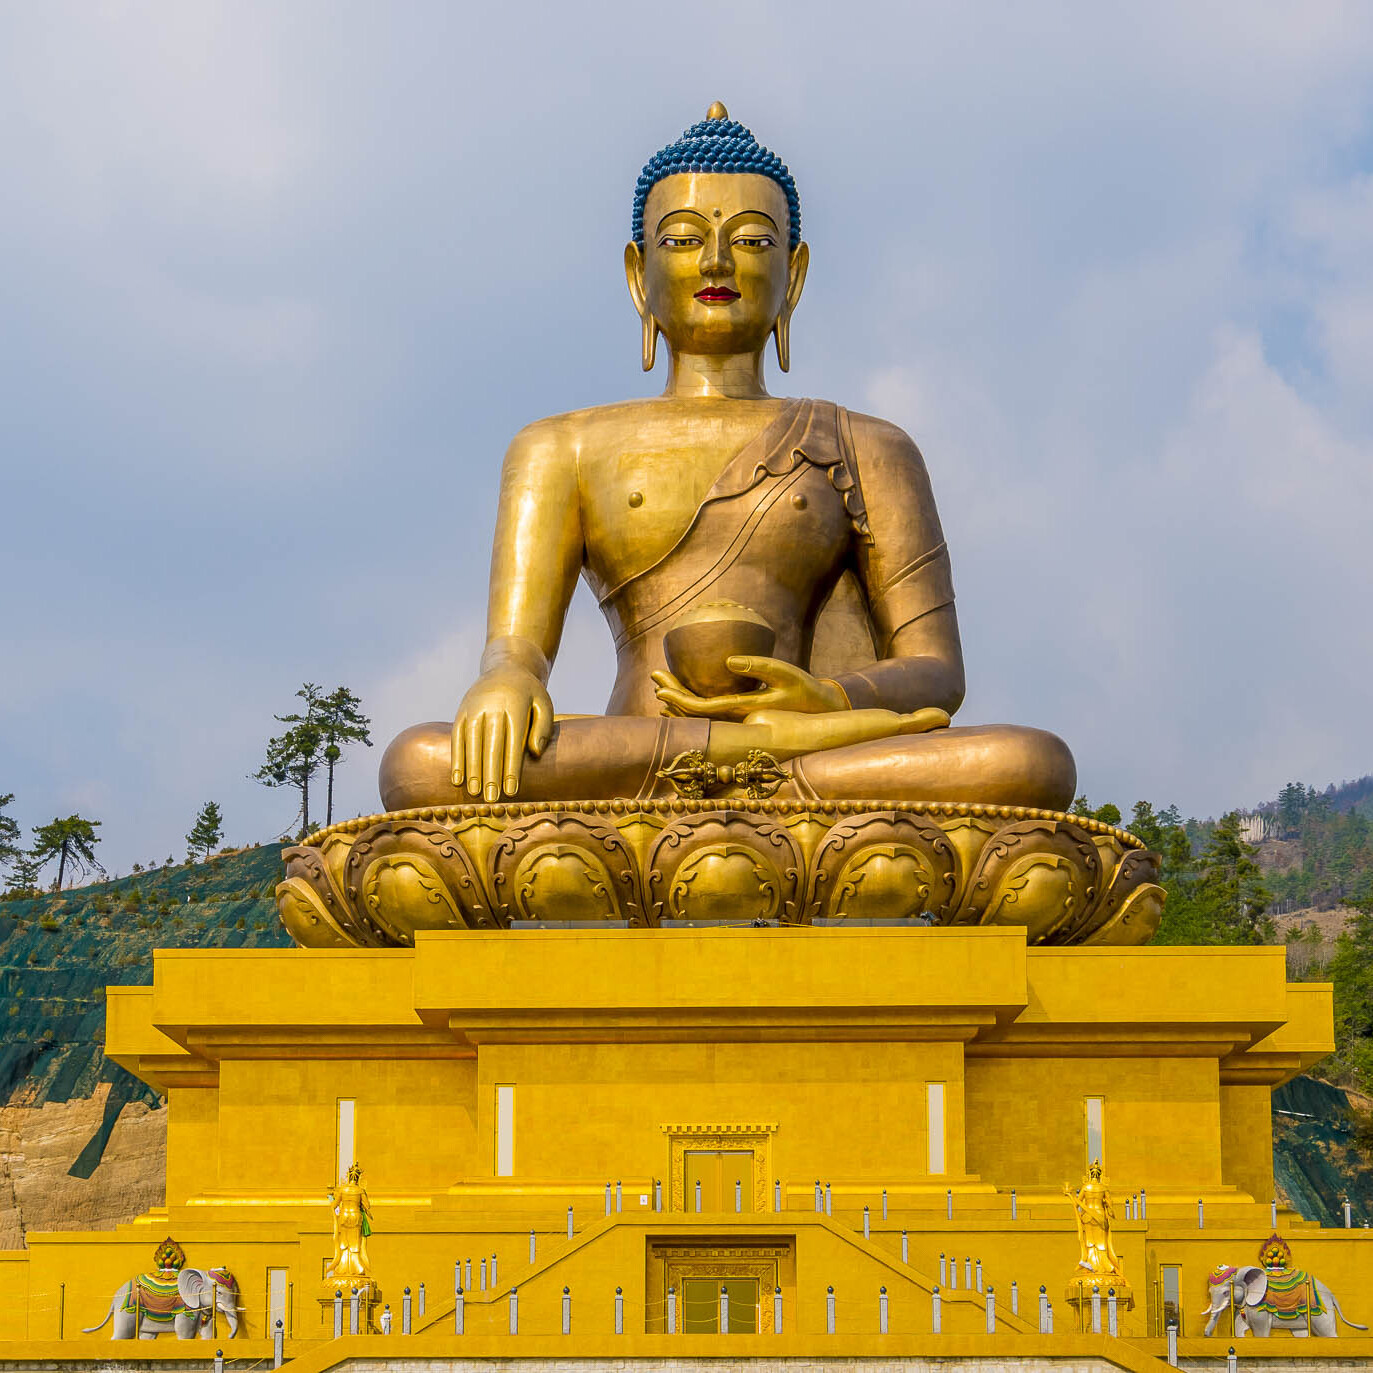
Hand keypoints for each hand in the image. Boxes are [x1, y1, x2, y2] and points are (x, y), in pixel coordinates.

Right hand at [451, 664, 553, 801]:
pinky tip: (457, 779)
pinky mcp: (461, 712)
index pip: (513, 742)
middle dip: (491, 774)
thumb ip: (543, 727)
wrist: (506, 667)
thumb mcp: (544, 703)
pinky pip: (457, 738)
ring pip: (471, 743)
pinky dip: (456, 759)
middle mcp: (492, 707)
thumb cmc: (529, 693)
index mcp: (515, 706)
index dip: (511, 768)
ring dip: (472, 770)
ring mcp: (474, 708)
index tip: (511, 791)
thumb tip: (535, 753)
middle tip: (492, 800)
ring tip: (475, 793)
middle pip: (491, 745)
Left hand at [651, 655, 846, 720]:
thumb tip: (728, 660)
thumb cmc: (805, 689)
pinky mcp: (741, 713)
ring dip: (679, 701)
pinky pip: (710, 712)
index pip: (703, 709)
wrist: (821, 711)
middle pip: (695, 713)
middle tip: (654, 676)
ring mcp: (738, 718)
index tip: (660, 690)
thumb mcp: (785, 673)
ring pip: (701, 715)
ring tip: (659, 686)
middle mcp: (736, 718)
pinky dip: (693, 705)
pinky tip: (681, 698)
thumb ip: (758, 666)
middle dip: (672, 695)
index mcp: (744, 709)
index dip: (680, 700)